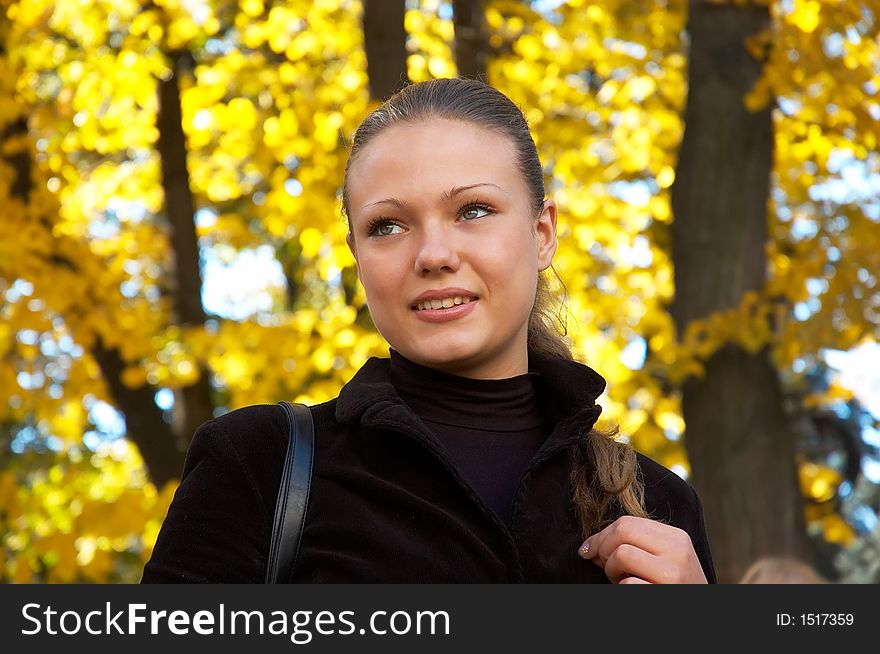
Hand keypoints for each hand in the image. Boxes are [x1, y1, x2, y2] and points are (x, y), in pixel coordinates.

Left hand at [578, 515, 707, 583]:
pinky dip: (620, 588)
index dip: (601, 535)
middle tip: (605, 568)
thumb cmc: (673, 589)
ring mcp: (673, 574)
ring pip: (622, 554)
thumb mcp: (662, 562)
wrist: (698, 614)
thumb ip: (632, 548)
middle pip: (622, 531)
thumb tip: (591, 547)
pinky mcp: (664, 594)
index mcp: (676, 537)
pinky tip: (629, 592)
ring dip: (611, 570)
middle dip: (603, 548)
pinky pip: (627, 584)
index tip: (589, 550)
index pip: (627, 522)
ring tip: (619, 581)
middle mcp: (678, 551)